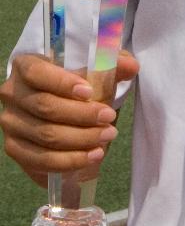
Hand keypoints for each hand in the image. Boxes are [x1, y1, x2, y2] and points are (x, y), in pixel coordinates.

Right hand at [0, 52, 139, 186]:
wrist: (64, 108)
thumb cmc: (79, 85)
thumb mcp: (96, 69)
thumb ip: (113, 64)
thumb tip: (130, 66)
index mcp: (26, 66)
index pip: (37, 73)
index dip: (62, 83)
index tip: (89, 92)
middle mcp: (12, 94)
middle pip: (45, 107)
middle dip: (82, 115)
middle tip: (109, 118)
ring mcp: (11, 124)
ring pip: (45, 135)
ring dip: (80, 139)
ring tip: (107, 137)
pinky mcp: (16, 149)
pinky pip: (40, 160)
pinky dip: (69, 161)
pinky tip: (92, 156)